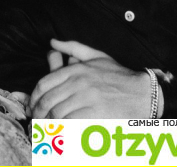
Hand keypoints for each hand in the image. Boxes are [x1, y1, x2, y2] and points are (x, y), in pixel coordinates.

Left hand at [28, 39, 152, 118]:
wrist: (144, 93)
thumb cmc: (119, 76)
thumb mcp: (96, 56)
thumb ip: (73, 48)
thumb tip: (52, 43)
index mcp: (76, 70)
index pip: (44, 84)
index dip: (33, 98)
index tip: (32, 107)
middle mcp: (79, 83)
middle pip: (47, 101)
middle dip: (37, 114)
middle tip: (35, 122)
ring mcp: (87, 99)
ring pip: (57, 114)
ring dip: (47, 124)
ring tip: (44, 129)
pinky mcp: (95, 115)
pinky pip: (71, 124)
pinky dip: (62, 130)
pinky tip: (59, 134)